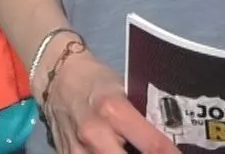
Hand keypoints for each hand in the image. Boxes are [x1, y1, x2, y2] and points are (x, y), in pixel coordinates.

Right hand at [38, 46, 177, 153]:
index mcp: (114, 110)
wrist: (57, 77)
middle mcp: (95, 134)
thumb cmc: (96, 79)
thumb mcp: (124, 91)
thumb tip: (167, 141)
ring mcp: (78, 150)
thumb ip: (141, 118)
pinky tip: (114, 150)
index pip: (151, 144)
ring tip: (131, 148)